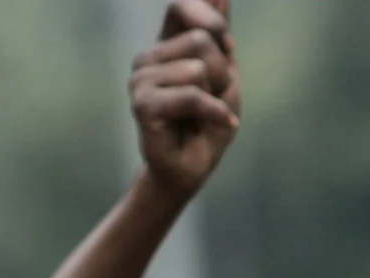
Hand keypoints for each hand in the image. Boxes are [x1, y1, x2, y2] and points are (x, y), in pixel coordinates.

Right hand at [132, 0, 239, 200]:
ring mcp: (141, 81)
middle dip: (222, 69)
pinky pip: (191, 95)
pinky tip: (221, 122)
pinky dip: (214, 111)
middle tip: (217, 95)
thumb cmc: (208, 123)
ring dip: (216, 93)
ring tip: (208, 113)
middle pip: (201, 38)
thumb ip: (219, 36)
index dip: (208, 14)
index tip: (228, 45)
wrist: (191, 170)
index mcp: (166, 45)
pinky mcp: (143, 105)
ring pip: (197, 66)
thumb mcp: (225, 74)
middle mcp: (149, 59)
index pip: (181, 5)